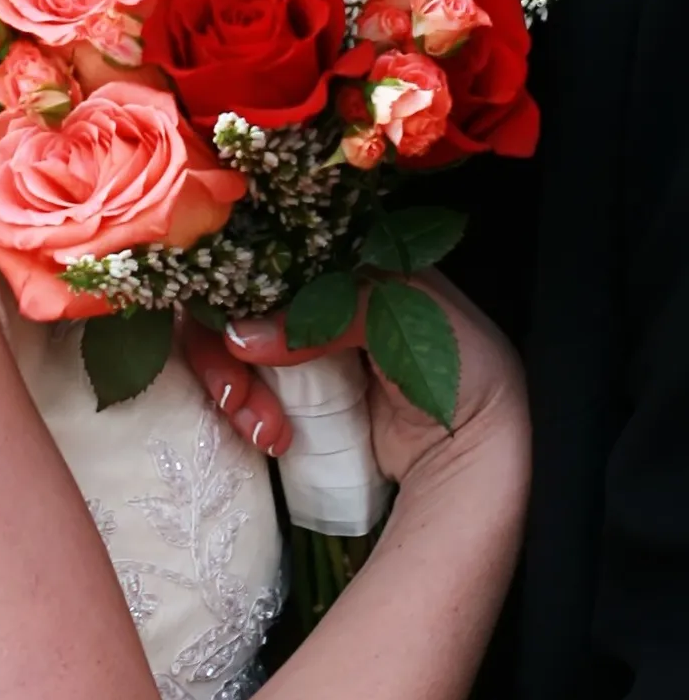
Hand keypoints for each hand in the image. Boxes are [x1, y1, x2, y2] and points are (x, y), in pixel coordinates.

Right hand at [199, 274, 525, 488]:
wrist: (480, 448)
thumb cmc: (457, 363)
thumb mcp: (404, 315)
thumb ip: (327, 315)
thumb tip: (238, 337)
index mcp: (341, 259)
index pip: (264, 251)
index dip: (234, 278)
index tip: (226, 316)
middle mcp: (311, 296)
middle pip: (231, 301)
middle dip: (219, 348)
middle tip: (235, 393)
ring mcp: (297, 347)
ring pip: (227, 346)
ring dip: (229, 386)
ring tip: (262, 427)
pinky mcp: (293, 395)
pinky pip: (242, 390)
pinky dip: (242, 411)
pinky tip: (269, 436)